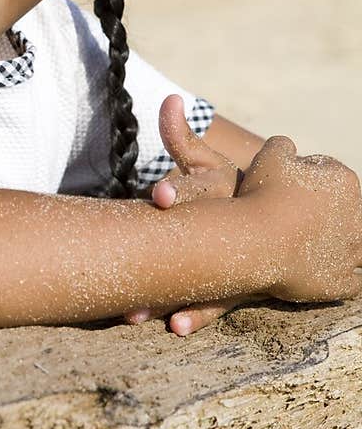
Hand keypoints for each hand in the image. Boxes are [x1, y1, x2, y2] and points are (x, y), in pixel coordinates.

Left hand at [127, 94, 249, 333]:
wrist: (291, 216)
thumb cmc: (234, 185)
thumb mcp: (208, 161)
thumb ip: (182, 135)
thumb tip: (171, 100)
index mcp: (222, 188)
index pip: (198, 186)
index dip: (178, 188)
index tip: (157, 195)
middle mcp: (232, 223)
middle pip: (202, 234)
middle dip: (173, 244)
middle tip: (145, 248)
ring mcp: (238, 255)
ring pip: (206, 274)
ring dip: (171, 292)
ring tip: (138, 311)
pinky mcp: (241, 283)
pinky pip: (219, 300)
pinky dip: (198, 314)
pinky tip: (177, 327)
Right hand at [237, 135, 361, 303]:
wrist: (256, 241)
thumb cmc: (262, 196)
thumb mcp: (269, 156)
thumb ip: (283, 145)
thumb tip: (289, 148)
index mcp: (345, 182)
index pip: (331, 177)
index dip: (308, 180)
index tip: (286, 189)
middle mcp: (357, 217)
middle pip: (348, 212)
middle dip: (329, 213)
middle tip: (298, 218)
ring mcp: (352, 252)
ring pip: (360, 248)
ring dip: (349, 247)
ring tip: (323, 248)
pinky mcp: (342, 281)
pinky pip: (354, 283)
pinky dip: (346, 279)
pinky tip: (331, 275)